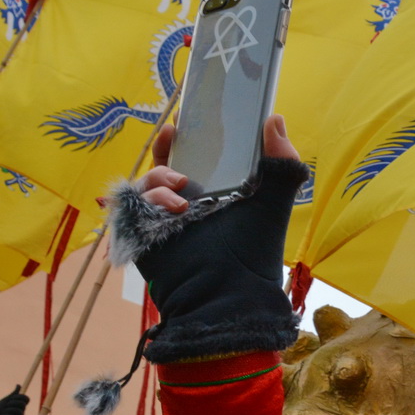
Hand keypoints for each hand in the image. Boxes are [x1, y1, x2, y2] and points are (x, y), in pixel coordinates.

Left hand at [0, 387, 28, 414]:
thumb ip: (12, 395)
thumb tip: (18, 385)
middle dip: (12, 403)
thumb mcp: (5, 401)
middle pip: (22, 404)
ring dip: (8, 410)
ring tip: (2, 412)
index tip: (11, 398)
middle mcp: (22, 412)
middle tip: (5, 406)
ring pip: (18, 411)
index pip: (26, 399)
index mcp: (20, 406)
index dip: (20, 397)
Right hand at [110, 114, 307, 363]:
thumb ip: (281, 166)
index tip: (194, 115)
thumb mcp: (272, 205)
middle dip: (167, 144)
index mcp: (220, 193)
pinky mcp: (145, 233)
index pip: (203, 155)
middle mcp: (191, 202)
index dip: (196, 134)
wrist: (226, 299)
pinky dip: (148, 199)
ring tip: (182, 190)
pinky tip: (172, 209)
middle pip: (168, 161)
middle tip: (172, 133)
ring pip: (149, 180)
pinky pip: (134, 205)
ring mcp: (165, 218)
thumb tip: (275, 120)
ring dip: (161, 176)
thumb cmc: (253, 257)